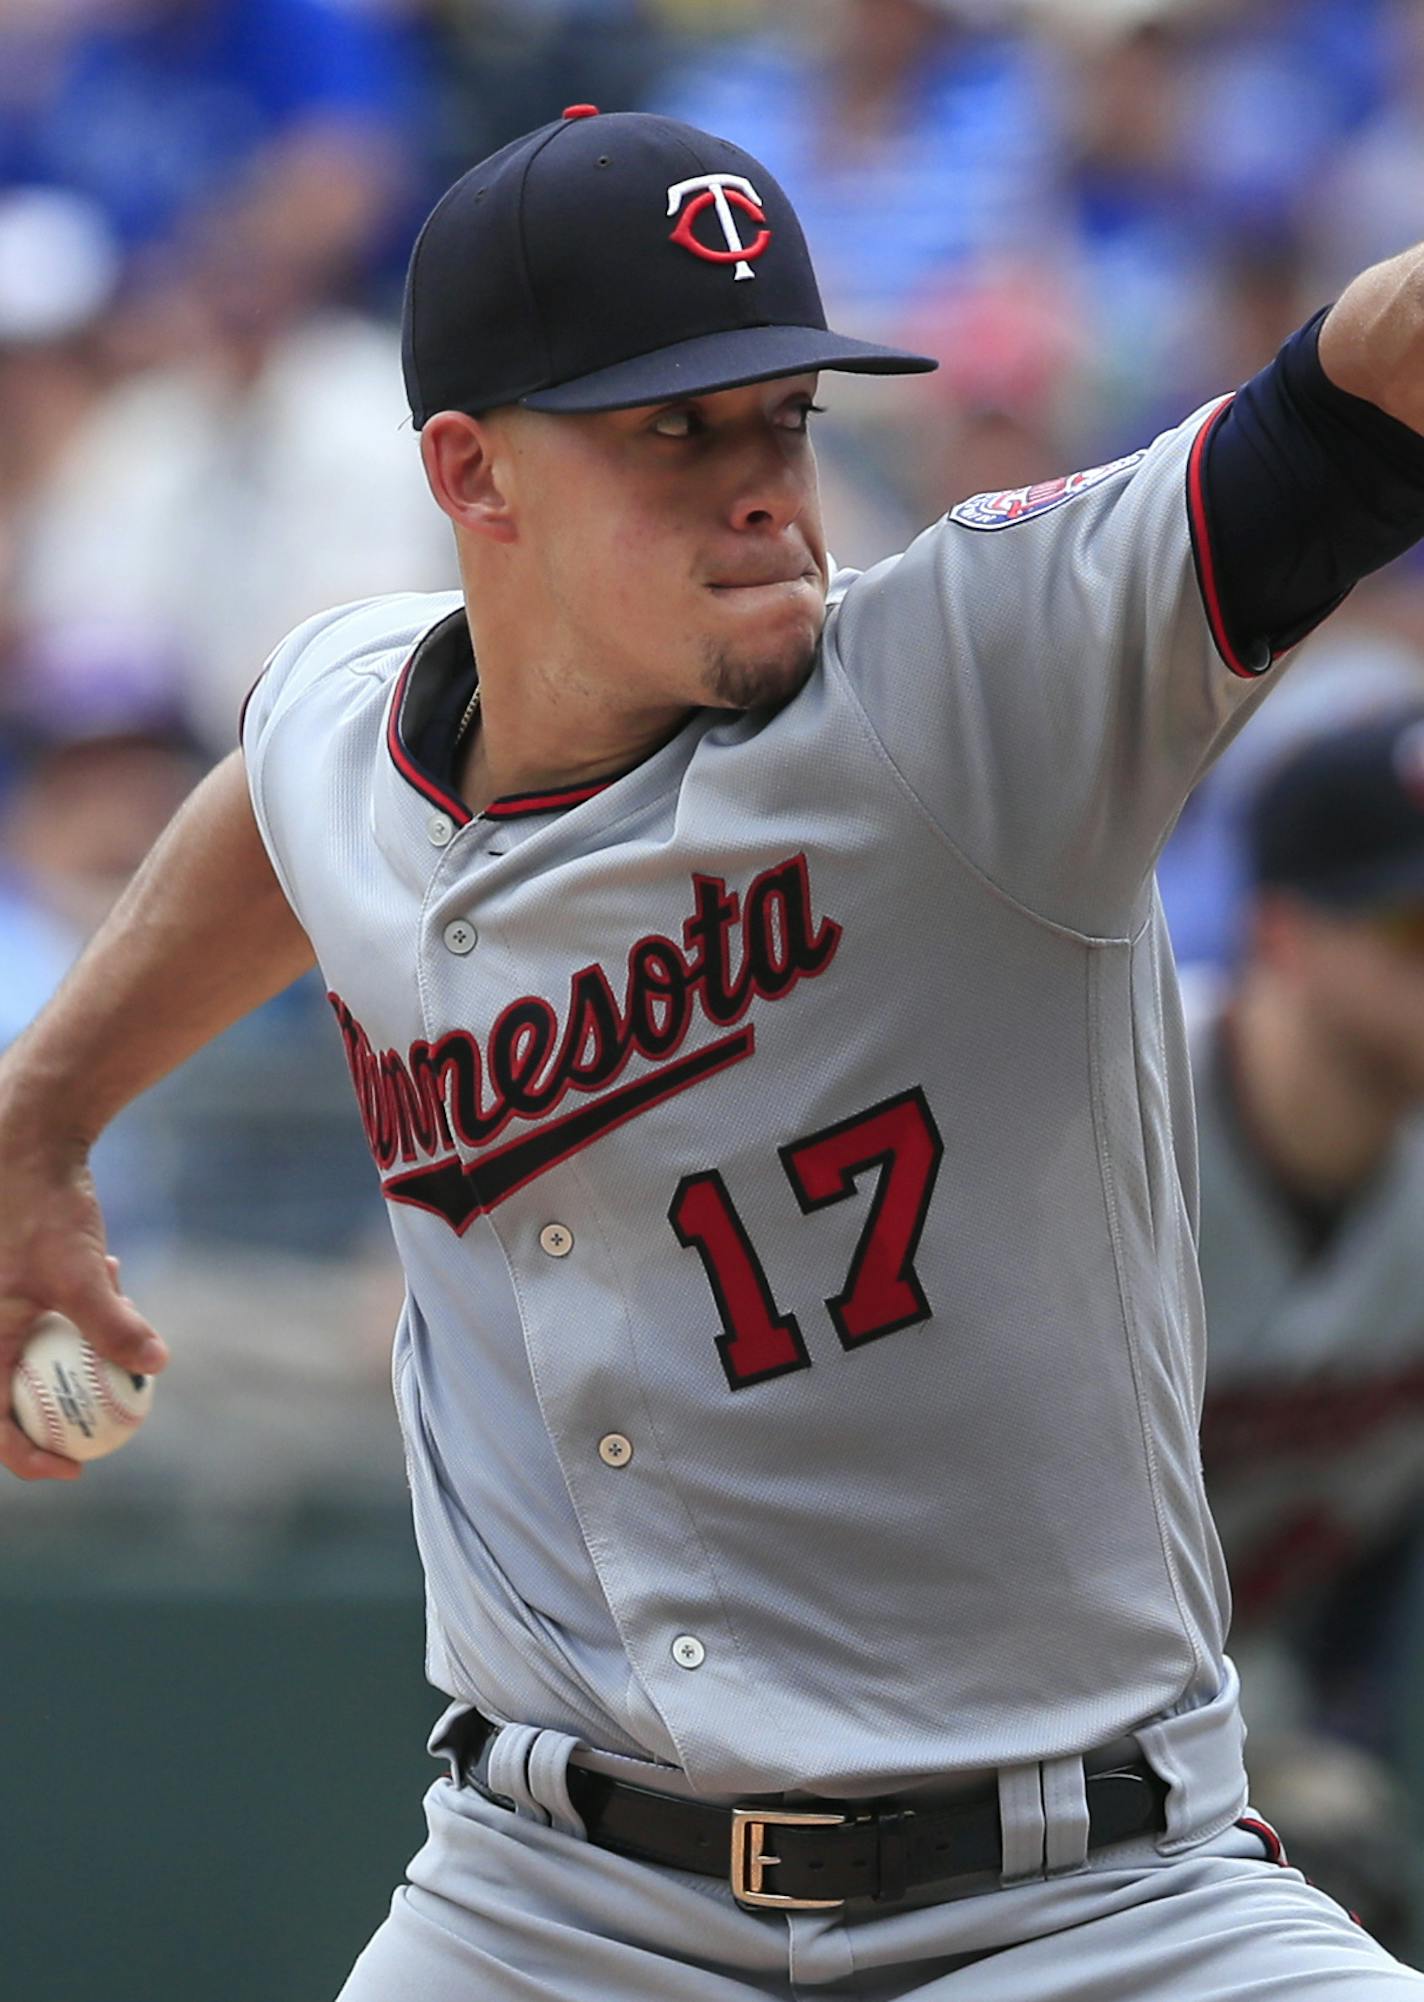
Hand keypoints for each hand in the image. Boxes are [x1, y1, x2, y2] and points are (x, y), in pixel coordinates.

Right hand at [0, 1121, 167, 1482]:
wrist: (23, 1139)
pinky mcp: (9, 1282)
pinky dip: (73, 1310)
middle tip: (114, 1411)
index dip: (30, 1459)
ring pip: (36, 1352)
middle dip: (66, 1399)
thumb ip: (113, 1324)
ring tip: (115, 1290)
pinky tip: (109, 1269)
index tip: (76, 1469)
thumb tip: (157, 1364)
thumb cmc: (41, 1206)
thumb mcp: (82, 1271)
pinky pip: (41, 1317)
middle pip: (13, 1395)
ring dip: (78, 1344)